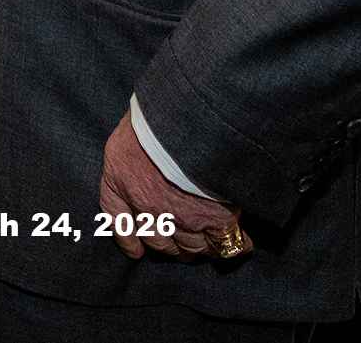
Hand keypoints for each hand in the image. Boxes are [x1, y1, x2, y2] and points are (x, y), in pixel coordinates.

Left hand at [98, 112, 226, 259]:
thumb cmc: (162, 111)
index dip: (127, 238)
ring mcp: (178, 215)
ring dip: (199, 247)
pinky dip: (236, 244)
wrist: (193, 116)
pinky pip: (223, 244)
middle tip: (182, 242)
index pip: (118, 219)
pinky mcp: (213, 220)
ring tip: (210, 242)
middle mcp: (145, 203)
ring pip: (189, 247)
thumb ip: (137, 151)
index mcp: (120, 177)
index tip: (136, 250)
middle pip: (157, 240)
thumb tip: (150, 158)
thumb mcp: (134, 127)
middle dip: (170, 244)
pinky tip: (243, 240)